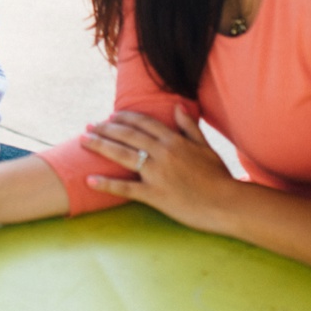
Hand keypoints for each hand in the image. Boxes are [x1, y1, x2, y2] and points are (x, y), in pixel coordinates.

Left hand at [80, 106, 238, 231]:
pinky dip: (106, 184)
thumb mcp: (206, 146)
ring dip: (100, 147)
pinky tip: (90, 180)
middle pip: (128, 136)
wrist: (226, 203)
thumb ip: (189, 127)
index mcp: (174, 140)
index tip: (110, 116)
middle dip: (105, 129)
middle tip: (88, 126)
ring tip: (84, 142)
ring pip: (122, 156)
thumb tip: (177, 107)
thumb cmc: (219, 176)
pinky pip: (125, 188)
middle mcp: (163, 153)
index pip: (144, 123)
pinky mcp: (154, 195)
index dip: (124, 118)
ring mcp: (157, 174)